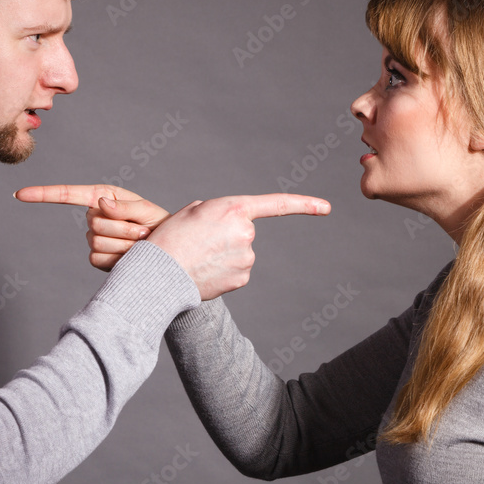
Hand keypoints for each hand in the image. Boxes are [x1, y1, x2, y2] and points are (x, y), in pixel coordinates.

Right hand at [14, 184, 168, 270]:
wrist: (167, 254)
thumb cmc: (159, 226)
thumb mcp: (147, 212)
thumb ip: (125, 207)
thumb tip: (100, 204)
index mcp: (104, 197)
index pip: (68, 195)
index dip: (44, 194)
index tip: (20, 195)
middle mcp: (94, 217)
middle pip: (94, 223)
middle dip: (122, 228)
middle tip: (142, 232)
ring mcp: (94, 239)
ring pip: (97, 242)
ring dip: (123, 244)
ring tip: (140, 243)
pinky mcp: (97, 259)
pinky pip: (98, 259)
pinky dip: (118, 258)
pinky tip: (131, 256)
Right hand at [145, 194, 330, 299]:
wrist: (158, 272)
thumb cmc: (169, 238)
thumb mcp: (192, 212)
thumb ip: (219, 213)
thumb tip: (231, 228)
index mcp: (234, 209)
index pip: (277, 204)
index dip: (304, 204)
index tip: (326, 207)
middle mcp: (246, 232)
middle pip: (244, 233)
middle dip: (226, 237)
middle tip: (199, 242)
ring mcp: (247, 258)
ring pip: (240, 254)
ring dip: (223, 255)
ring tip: (197, 257)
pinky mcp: (242, 278)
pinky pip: (236, 271)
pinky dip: (222, 271)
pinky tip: (204, 271)